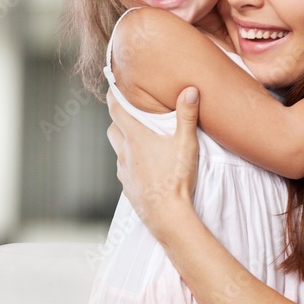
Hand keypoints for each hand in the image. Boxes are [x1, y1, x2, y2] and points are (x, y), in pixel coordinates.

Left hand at [106, 86, 199, 241]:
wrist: (167, 216)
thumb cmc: (176, 178)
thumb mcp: (186, 143)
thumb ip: (187, 115)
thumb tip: (190, 90)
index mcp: (136, 137)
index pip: (116, 109)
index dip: (113, 96)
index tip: (113, 87)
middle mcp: (125, 152)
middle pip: (113, 129)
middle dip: (118, 120)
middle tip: (131, 114)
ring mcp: (124, 171)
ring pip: (117, 150)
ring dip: (124, 142)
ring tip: (140, 140)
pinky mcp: (128, 187)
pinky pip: (124, 169)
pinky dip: (130, 163)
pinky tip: (144, 167)